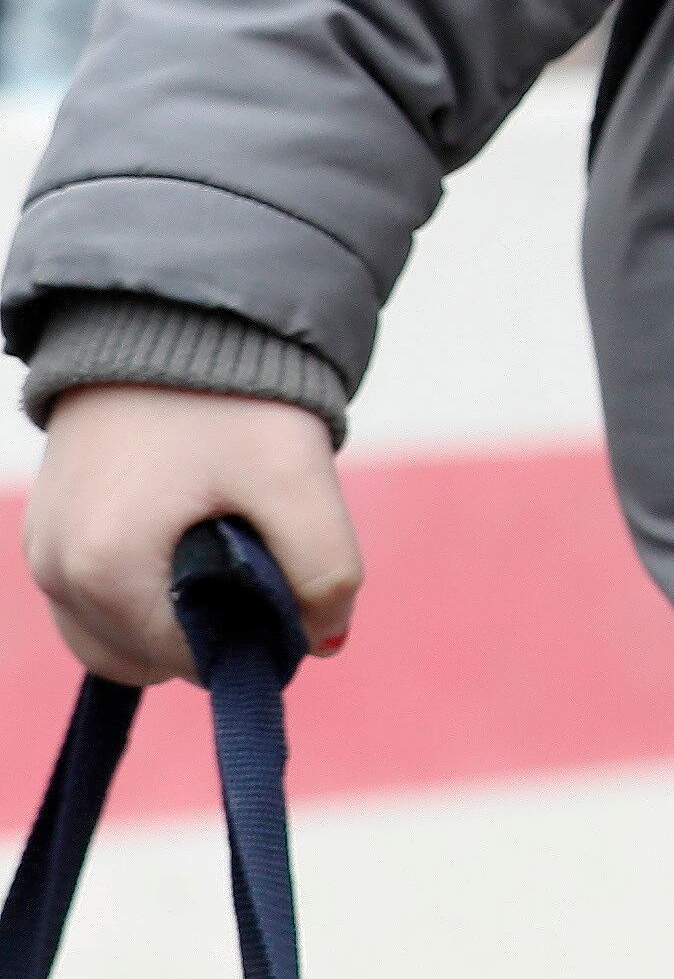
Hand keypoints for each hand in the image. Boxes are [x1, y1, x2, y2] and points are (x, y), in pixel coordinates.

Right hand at [24, 388, 353, 683]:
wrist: (166, 318)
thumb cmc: (231, 398)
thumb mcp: (298, 478)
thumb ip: (326, 569)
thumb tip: (326, 639)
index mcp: (104, 570)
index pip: (192, 660)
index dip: (256, 638)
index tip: (290, 588)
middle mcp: (55, 572)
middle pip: (146, 659)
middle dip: (210, 633)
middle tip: (257, 565)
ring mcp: (42, 552)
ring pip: (114, 638)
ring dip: (175, 617)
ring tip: (224, 544)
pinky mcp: (47, 528)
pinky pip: (93, 600)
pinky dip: (144, 591)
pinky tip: (190, 540)